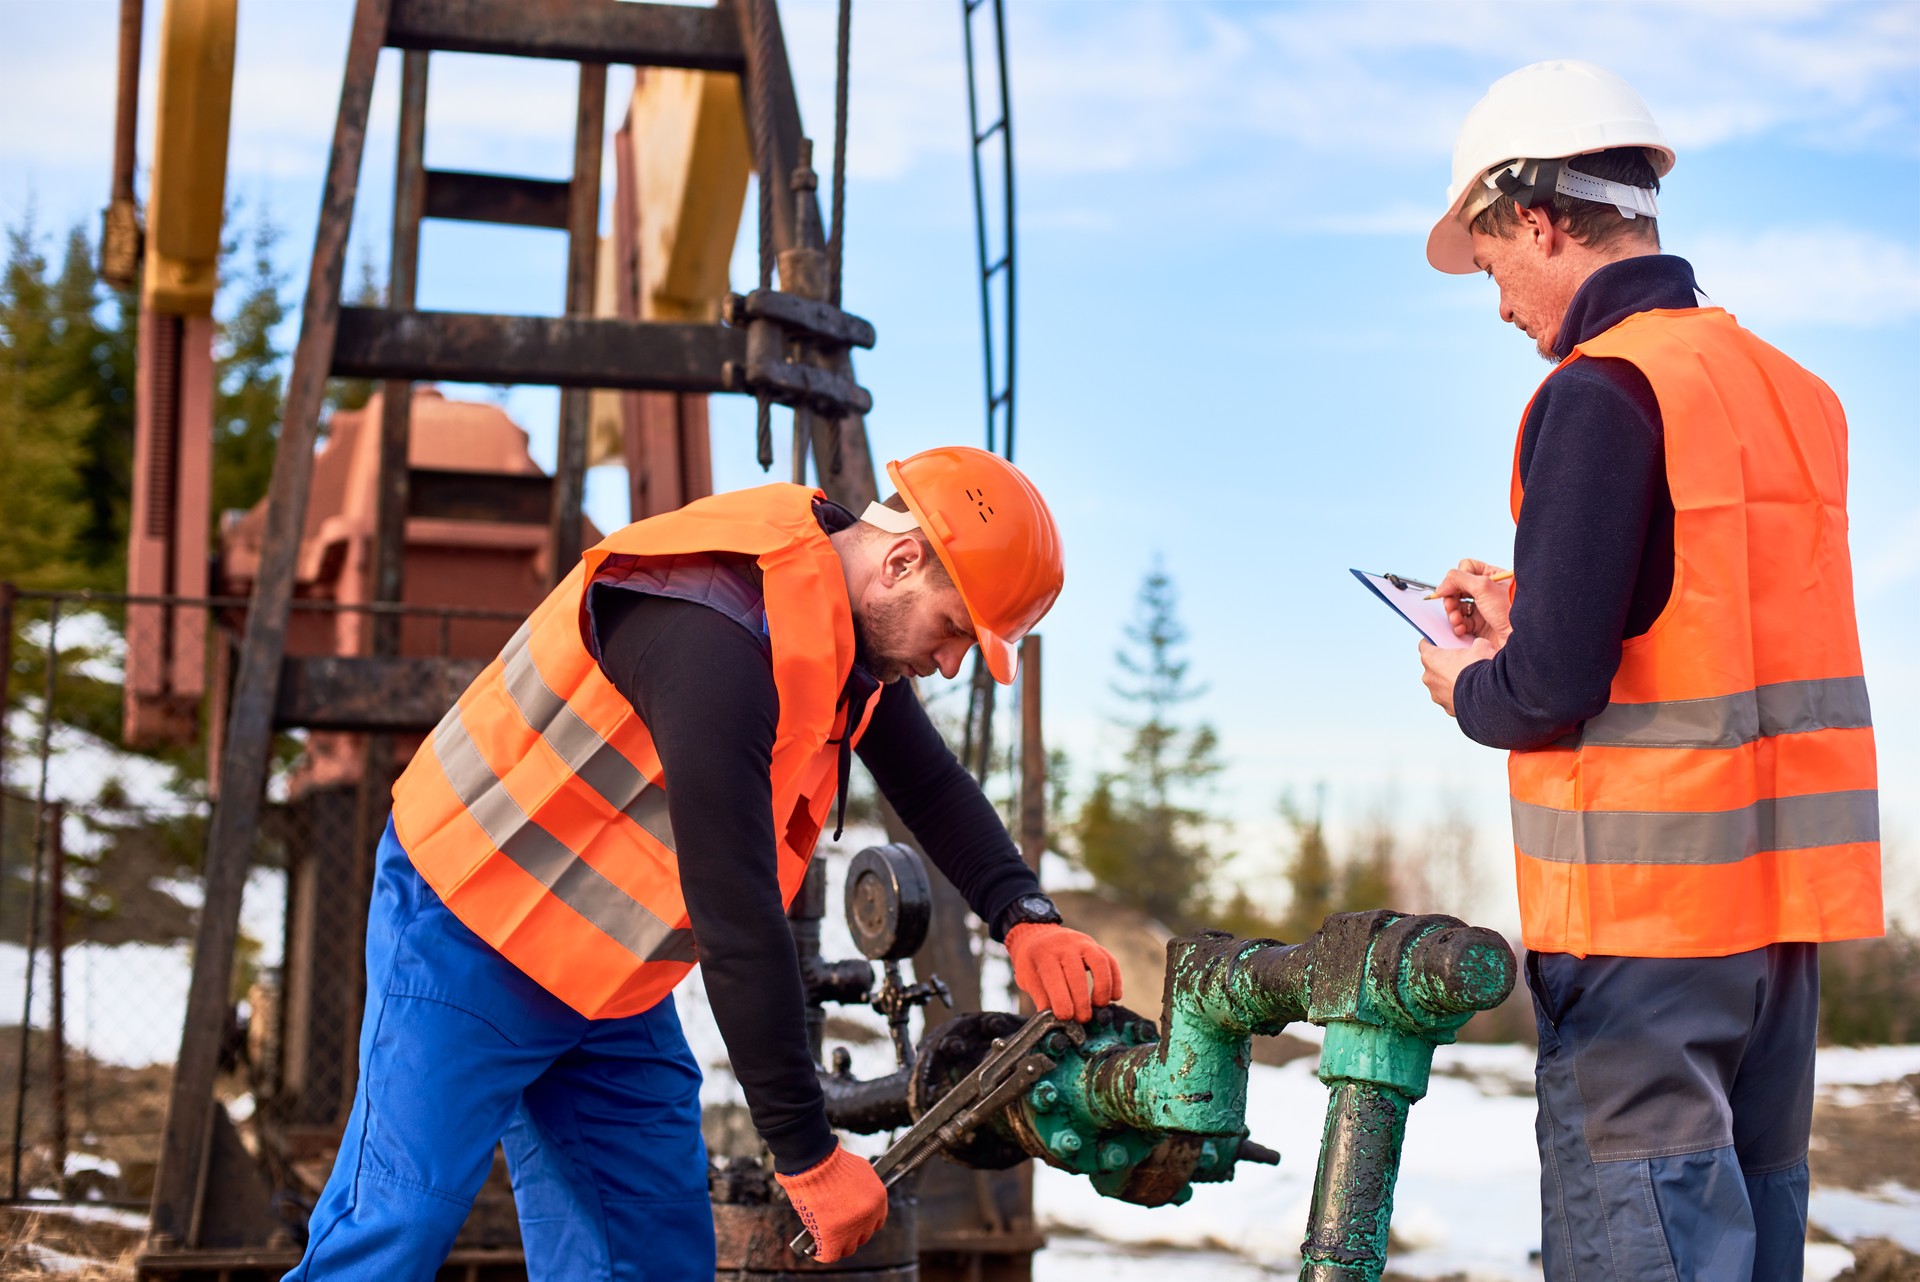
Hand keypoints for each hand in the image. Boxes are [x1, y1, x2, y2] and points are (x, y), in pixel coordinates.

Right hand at [775, 1142, 887, 1262]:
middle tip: (836, 1229)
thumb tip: (859, 1198)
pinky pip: (829, 1255)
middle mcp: (869, 1216)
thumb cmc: (832, 1162)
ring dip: (837, 1244)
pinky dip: (821, 1253)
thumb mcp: (859, 1171)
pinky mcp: (833, 1236)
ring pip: (847, 1248)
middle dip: (850, 1234)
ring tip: (825, 1238)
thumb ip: (864, 1188)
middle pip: (862, 1236)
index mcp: (879, 1199)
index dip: (863, 1224)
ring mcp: (852, 1228)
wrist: (814, 1161)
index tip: (851, 1223)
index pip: (876, 1222)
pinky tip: (815, 1249)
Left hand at [1006, 923, 1121, 1022]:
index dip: (1061, 999)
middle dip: (1082, 999)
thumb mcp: (1027, 977)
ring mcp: (1082, 943)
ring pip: (1099, 962)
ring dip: (1103, 987)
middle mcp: (1064, 945)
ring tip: (1099, 1006)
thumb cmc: (1033, 962)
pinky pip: (1110, 961)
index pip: (1053, 977)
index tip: (1065, 1018)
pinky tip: (1113, 996)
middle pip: (1077, 972)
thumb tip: (1052, 1021)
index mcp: (1043, 954)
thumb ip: (1041, 997)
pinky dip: (1115, 980)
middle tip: (1083, 1019)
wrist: (1039, 934)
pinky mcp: (1096, 946)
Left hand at [1420, 636, 1497, 716]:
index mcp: (1431, 659)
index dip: (1433, 643)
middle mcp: (1428, 677)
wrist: (1488, 697)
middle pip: (1433, 666)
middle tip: (1460, 661)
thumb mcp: (1482, 647)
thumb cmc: (1480, 669)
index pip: (1424, 646)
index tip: (1441, 642)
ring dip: (1450, 681)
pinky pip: (1449, 698)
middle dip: (1444, 664)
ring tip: (1467, 679)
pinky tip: (1470, 692)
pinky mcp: (1445, 707)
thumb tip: (1479, 646)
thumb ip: (1475, 643)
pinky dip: (1457, 695)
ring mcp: (1435, 694)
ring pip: (1440, 684)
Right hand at [1432, 558, 1512, 646]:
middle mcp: (1487, 591)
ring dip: (1453, 614)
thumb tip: (1441, 586)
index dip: (1457, 579)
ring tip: (1457, 620)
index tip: (1452, 589)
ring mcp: (1483, 608)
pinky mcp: (1480, 625)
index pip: (1466, 569)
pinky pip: (1461, 623)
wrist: (1521, 637)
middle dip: (1451, 599)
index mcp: (1492, 576)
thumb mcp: (1483, 586)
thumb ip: (1458, 579)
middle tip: (1451, 606)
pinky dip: (1458, 626)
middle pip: (1458, 589)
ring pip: (1457, 606)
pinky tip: (1462, 629)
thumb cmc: (1510, 611)